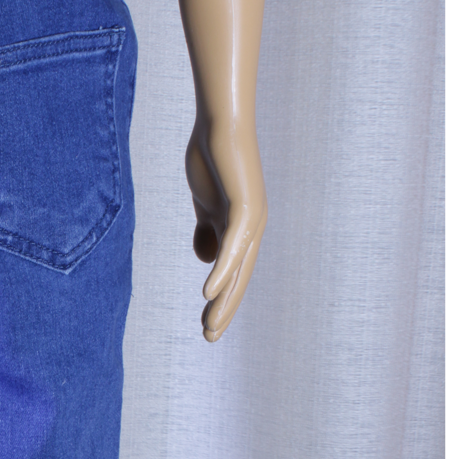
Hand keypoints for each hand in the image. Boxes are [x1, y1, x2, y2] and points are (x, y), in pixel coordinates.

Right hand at [185, 119, 264, 341]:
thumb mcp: (205, 203)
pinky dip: (221, 270)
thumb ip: (206, 229)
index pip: (233, 273)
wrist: (220, 121)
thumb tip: (206, 258)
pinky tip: (209, 292)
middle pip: (239, 278)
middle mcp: (252, 227)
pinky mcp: (245, 205)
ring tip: (210, 326)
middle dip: (225, 309)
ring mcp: (251, 217)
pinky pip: (232, 245)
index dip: (221, 301)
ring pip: (238, 268)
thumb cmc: (212, 157)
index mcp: (241, 228)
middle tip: (209, 338)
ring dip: (224, 300)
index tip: (206, 326)